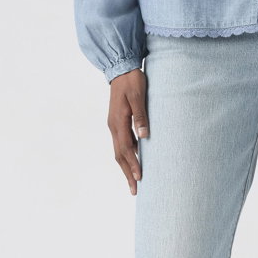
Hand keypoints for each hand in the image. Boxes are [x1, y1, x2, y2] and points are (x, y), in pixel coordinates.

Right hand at [107, 68, 148, 194]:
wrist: (121, 67)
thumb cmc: (132, 80)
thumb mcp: (138, 96)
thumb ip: (141, 116)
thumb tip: (144, 137)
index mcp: (118, 122)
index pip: (125, 149)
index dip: (132, 164)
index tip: (140, 178)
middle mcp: (113, 126)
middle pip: (119, 155)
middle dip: (127, 173)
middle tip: (134, 190)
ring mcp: (114, 124)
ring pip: (119, 150)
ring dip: (126, 166)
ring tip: (134, 180)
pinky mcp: (117, 121)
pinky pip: (121, 142)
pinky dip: (126, 154)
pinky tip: (134, 158)